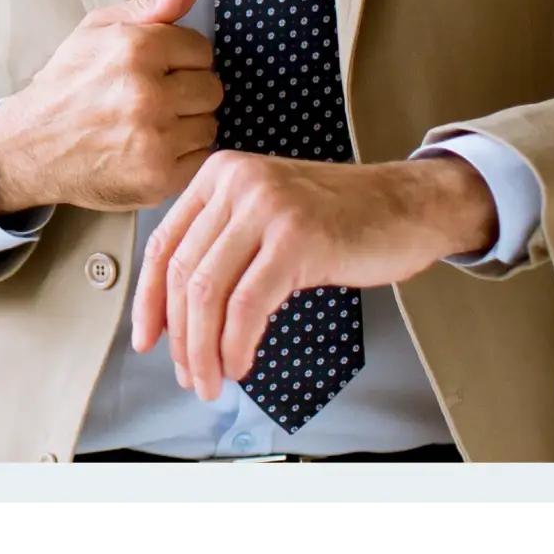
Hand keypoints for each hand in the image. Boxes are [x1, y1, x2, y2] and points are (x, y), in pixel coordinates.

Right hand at [0, 0, 220, 213]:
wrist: (32, 145)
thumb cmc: (69, 82)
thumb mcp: (101, 28)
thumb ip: (156, 3)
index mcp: (136, 48)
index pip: (202, 49)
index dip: (180, 59)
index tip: (155, 70)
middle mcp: (147, 93)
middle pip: (212, 88)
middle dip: (187, 92)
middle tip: (151, 99)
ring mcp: (154, 139)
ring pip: (209, 124)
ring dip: (186, 125)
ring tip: (149, 125)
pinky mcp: (158, 177)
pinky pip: (201, 158)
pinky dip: (182, 156)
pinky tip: (151, 149)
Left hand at [130, 150, 499, 400]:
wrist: (406, 204)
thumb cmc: (341, 217)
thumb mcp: (267, 213)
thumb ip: (224, 243)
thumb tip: (178, 310)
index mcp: (221, 174)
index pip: (164, 243)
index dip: (148, 300)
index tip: (146, 338)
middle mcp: (237, 182)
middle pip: (182, 273)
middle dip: (180, 336)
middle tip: (190, 373)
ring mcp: (267, 207)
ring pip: (208, 292)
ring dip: (204, 349)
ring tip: (212, 379)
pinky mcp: (297, 238)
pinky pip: (247, 305)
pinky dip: (236, 344)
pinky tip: (241, 363)